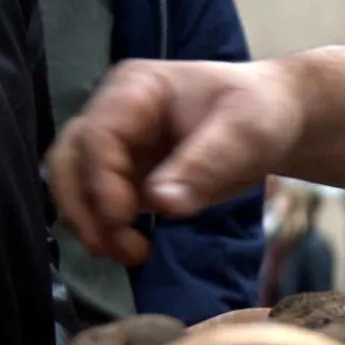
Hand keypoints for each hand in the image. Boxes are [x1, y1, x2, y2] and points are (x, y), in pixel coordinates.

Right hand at [46, 59, 303, 264]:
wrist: (276, 119)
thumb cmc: (261, 113)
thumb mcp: (245, 133)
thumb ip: (205, 165)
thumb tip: (163, 204)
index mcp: (135, 89)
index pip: (96, 134)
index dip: (101, 181)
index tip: (123, 221)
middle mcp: (114, 114)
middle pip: (68, 158)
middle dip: (83, 207)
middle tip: (119, 248)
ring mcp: (116, 145)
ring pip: (73, 183)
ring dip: (89, 223)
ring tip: (130, 254)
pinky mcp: (125, 174)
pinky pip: (96, 201)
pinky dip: (104, 228)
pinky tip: (131, 250)